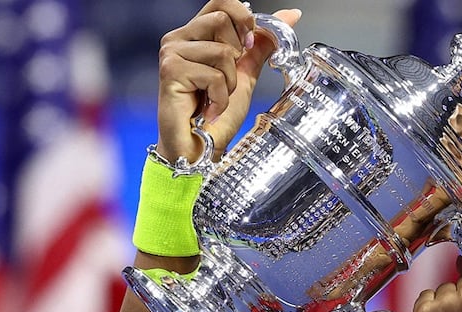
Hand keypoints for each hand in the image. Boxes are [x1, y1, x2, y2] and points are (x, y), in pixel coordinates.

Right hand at [156, 1, 302, 162]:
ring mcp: (172, 53)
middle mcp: (179, 38)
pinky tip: (209, 109)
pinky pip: (214, 76)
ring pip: (223, 51)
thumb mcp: (245, 73)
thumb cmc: (216, 114)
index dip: (242, 17)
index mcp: (195, 34)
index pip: (221, 1)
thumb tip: (290, 15)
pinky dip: (220, 98)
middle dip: (236, 57)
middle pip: (222, 20)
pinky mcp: (170, 71)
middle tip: (225, 81)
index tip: (249, 44)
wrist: (199, 147)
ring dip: (229, 82)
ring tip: (216, 99)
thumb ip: (261, 44)